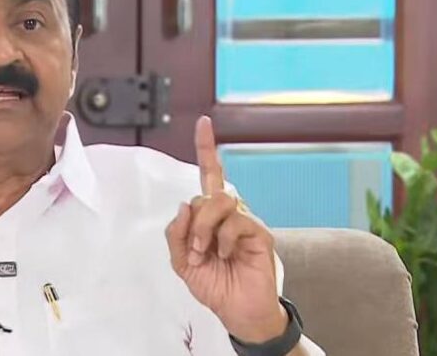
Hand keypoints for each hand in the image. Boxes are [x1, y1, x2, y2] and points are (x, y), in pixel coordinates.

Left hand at [165, 116, 287, 342]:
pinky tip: (227, 255)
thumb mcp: (182, 262)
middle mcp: (229, 213)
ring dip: (205, 229)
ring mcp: (245, 221)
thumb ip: (176, 235)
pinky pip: (237, 222)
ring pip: (220, 202)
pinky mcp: (260, 233)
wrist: (237, 312)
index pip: (209, 176)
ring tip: (207, 253)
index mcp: (210, 216)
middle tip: (194, 250)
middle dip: (193, 223)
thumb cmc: (214, 284)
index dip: (207, 148)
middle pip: (207, 193)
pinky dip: (224, 240)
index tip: (204, 123)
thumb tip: (183, 205)